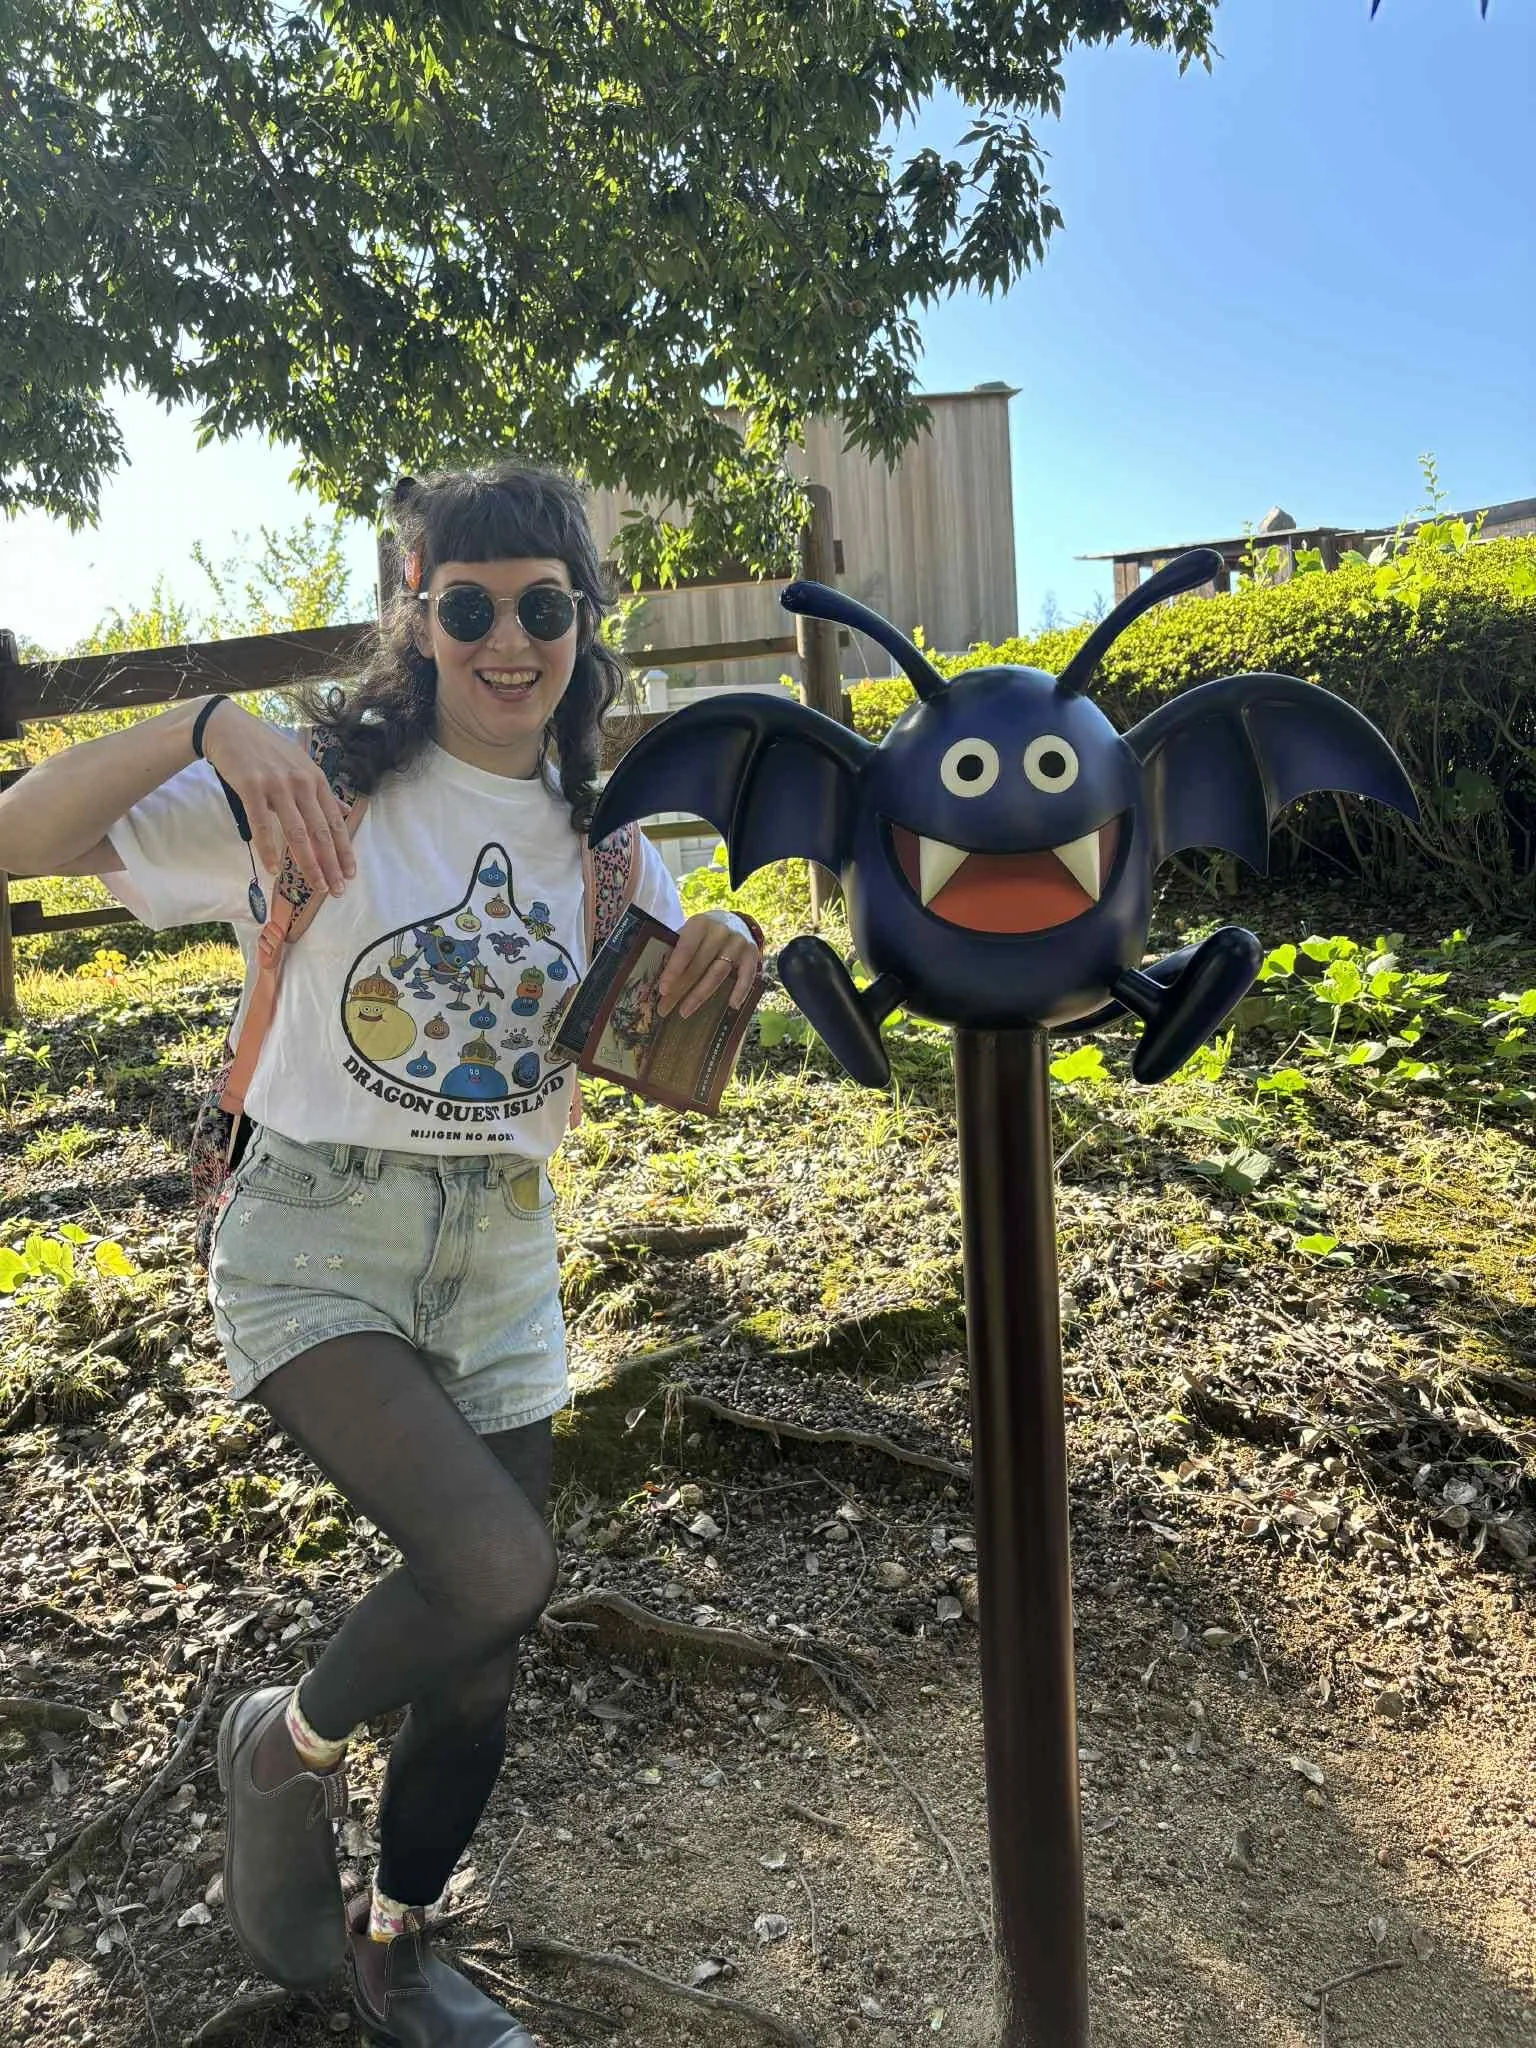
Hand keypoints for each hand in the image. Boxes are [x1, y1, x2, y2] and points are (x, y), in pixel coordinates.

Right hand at [199, 701, 356, 895]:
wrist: (230, 729)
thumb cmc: (267, 750)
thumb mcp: (301, 765)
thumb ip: (322, 791)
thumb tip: (346, 811)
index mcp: (316, 780)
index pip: (335, 822)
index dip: (344, 850)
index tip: (350, 874)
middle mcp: (301, 783)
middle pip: (321, 831)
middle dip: (331, 864)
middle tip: (337, 890)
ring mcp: (277, 785)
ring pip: (297, 832)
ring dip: (308, 863)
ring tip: (316, 886)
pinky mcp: (252, 787)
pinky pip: (262, 825)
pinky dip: (269, 850)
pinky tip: (274, 870)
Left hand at [656, 911, 760, 1017]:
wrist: (734, 921)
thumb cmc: (703, 933)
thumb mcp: (689, 933)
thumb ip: (675, 950)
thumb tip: (655, 980)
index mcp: (700, 923)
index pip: (685, 949)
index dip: (674, 970)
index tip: (663, 990)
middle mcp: (720, 931)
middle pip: (699, 965)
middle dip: (680, 989)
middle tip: (665, 1008)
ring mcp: (738, 942)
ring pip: (718, 974)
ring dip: (700, 995)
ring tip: (684, 1011)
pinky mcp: (752, 953)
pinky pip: (746, 975)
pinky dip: (740, 990)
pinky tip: (732, 1005)